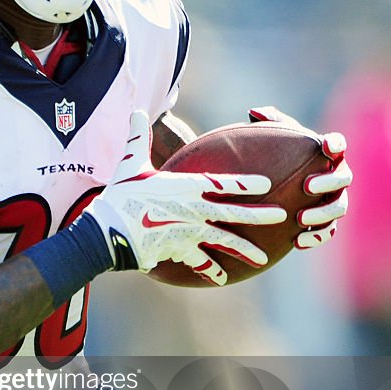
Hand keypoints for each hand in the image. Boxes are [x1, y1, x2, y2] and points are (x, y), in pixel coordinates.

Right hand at [83, 111, 286, 285]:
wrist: (108, 232)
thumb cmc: (120, 195)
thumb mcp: (130, 163)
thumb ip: (139, 138)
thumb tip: (137, 111)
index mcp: (186, 187)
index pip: (224, 184)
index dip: (247, 184)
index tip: (267, 184)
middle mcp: (194, 211)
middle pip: (234, 213)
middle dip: (260, 215)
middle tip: (282, 216)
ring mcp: (188, 233)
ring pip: (224, 242)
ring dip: (245, 250)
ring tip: (263, 259)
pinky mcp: (178, 251)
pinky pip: (199, 262)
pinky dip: (210, 271)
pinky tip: (222, 279)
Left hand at [249, 107, 351, 248]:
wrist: (273, 190)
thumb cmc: (274, 157)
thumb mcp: (270, 139)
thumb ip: (266, 124)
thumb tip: (254, 113)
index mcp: (326, 155)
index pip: (338, 145)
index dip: (335, 144)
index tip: (326, 146)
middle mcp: (335, 177)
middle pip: (343, 178)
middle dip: (328, 182)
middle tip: (307, 186)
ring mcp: (332, 201)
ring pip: (339, 207)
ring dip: (322, 213)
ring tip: (300, 218)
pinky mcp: (325, 224)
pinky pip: (327, 232)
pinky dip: (315, 238)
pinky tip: (297, 242)